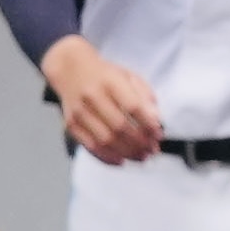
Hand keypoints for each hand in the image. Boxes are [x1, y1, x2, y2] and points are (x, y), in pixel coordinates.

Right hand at [39, 38, 162, 164]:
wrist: (70, 70)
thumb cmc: (105, 76)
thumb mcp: (129, 76)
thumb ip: (145, 96)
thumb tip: (156, 120)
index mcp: (110, 81)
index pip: (132, 107)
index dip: (148, 124)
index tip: (159, 134)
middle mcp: (92, 96)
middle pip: (119, 126)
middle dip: (140, 143)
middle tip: (152, 150)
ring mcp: (79, 112)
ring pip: (104, 139)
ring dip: (127, 152)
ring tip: (142, 157)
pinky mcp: (71, 124)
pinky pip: (90, 146)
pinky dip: (107, 157)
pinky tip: (121, 160)